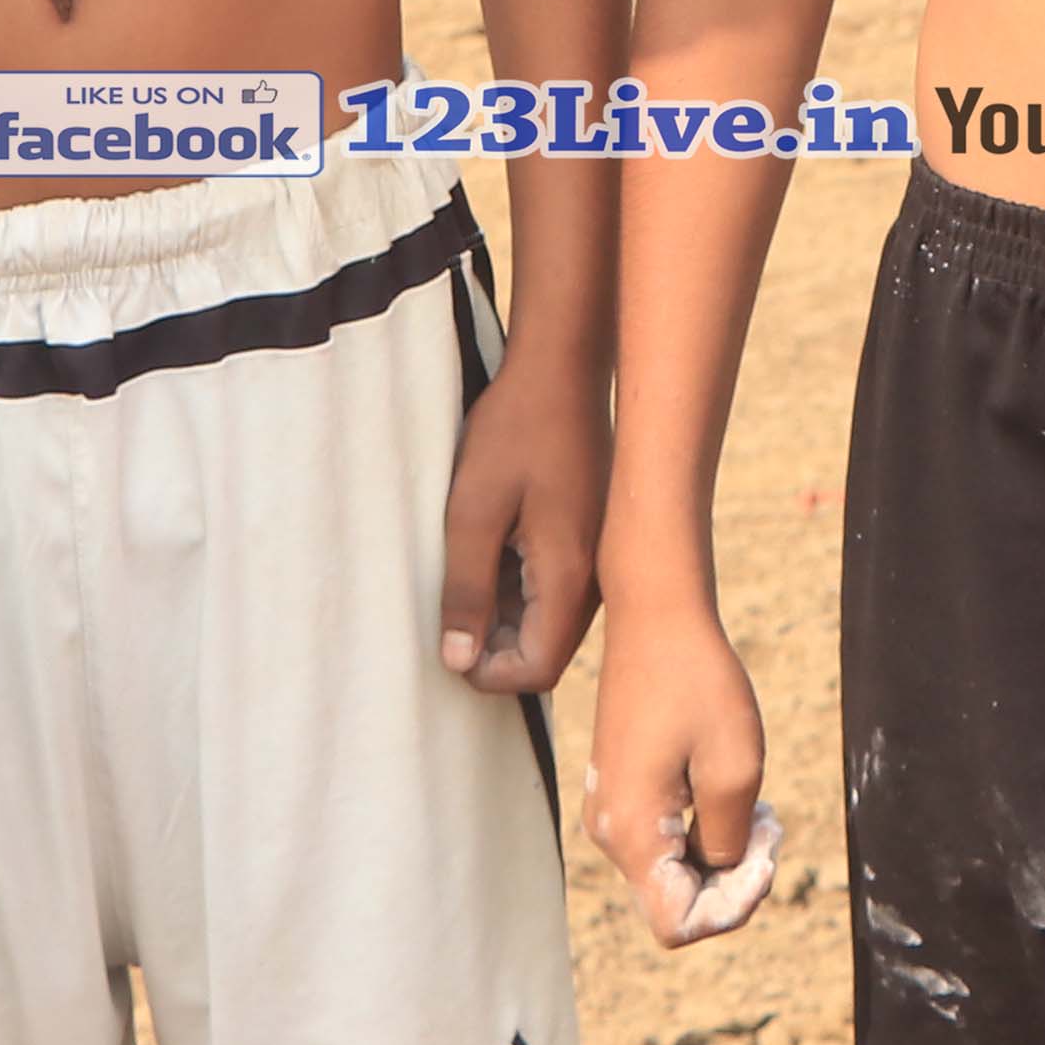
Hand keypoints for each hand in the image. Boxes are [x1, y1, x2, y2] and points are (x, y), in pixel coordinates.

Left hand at [440, 339, 609, 699]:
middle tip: (447, 607)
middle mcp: (595, 578)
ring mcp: (596, 559)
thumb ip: (466, 590)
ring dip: (502, 614)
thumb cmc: (516, 432)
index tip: (447, 643)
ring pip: (547, 621)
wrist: (561, 371)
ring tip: (465, 567)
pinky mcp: (589, 540)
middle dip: (493, 646)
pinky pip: (553, 588)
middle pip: (544, 651)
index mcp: (570, 576)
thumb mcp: (472, 511)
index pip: (537, 670)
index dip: (488, 673)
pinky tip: (488, 545)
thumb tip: (459, 660)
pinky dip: (517, 586)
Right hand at [585, 589, 770, 946]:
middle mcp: (610, 835)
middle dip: (735, 880)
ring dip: (725, 854)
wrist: (657, 620)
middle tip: (770, 821)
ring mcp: (611, 815)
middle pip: (677, 905)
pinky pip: (667, 846)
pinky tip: (732, 791)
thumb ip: (729, 845)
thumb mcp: (736, 770)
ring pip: (675, 876)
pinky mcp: (620, 795)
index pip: (678, 925)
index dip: (733, 907)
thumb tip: (720, 876)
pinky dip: (707, 833)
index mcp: (633, 835)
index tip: (763, 850)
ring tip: (759, 805)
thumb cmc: (700, 686)